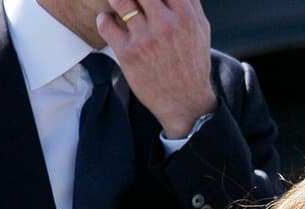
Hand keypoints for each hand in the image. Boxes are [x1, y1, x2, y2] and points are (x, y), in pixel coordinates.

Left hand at [97, 0, 217, 138]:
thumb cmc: (192, 64)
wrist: (186, 103)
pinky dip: (104, 19)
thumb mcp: (200, 30)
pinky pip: (106, 24)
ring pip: (120, 1)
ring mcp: (146, 39)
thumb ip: (189, 3)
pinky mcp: (129, 54)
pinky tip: (110, 23)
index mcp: (185, 15)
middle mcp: (166, 24)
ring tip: (118, 5)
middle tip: (133, 2)